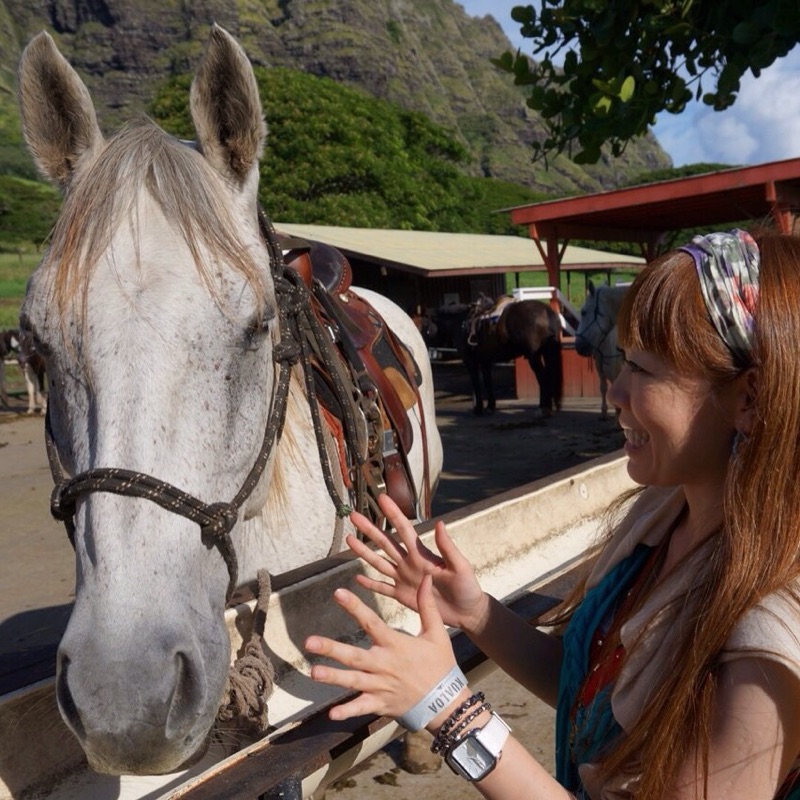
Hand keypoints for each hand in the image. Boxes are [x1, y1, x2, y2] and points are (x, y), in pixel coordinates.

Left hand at [305, 575, 466, 725]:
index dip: (355, 607)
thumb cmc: (440, 664)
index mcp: (396, 644)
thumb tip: (425, 578)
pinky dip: (347, 711)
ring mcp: (381, 686)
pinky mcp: (380, 704)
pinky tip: (331, 714)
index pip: (371, 622)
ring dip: (333, 677)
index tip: (338, 593)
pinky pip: (361, 708)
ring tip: (314, 673)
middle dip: (332, 649)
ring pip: (353, 681)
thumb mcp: (437, 633)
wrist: (446, 702)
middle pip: (354, 656)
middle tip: (309, 642)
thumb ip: (427, 605)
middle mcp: (384, 665)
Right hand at [349, 494, 488, 632]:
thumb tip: (439, 523)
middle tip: (354, 516)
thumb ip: (447, 547)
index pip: (404, 530)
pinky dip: (370, 583)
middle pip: (385, 543)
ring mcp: (404, 579)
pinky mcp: (402, 596)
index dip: (393, 514)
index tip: (382, 498)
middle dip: (369, 529)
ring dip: (364, 552)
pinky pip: (383, 588)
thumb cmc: (468, 587)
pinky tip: (357, 578)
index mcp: (422, 554)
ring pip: (379, 563)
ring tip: (349, 539)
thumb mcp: (460, 566)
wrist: (468, 612)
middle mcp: (409, 563)